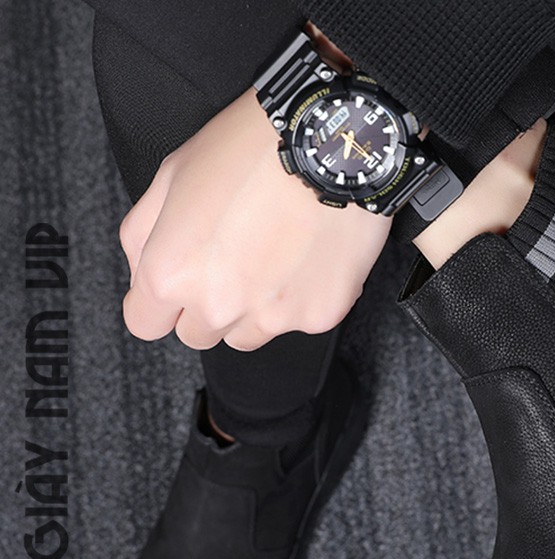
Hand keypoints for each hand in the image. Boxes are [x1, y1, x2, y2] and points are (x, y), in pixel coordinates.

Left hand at [118, 87, 390, 350]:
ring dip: (253, 308)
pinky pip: (300, 320)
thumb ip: (143, 234)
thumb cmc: (250, 148)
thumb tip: (143, 273)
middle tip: (232, 258)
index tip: (178, 284)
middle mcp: (219, 306)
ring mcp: (273, 317)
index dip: (159, 302)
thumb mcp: (172, 174)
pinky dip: (302, 296)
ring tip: (274, 256)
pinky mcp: (319, 315)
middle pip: (199, 334)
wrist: (330, 144)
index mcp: (171, 273)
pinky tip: (309, 253)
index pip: (145, 324)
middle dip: (207, 306)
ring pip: (249, 335)